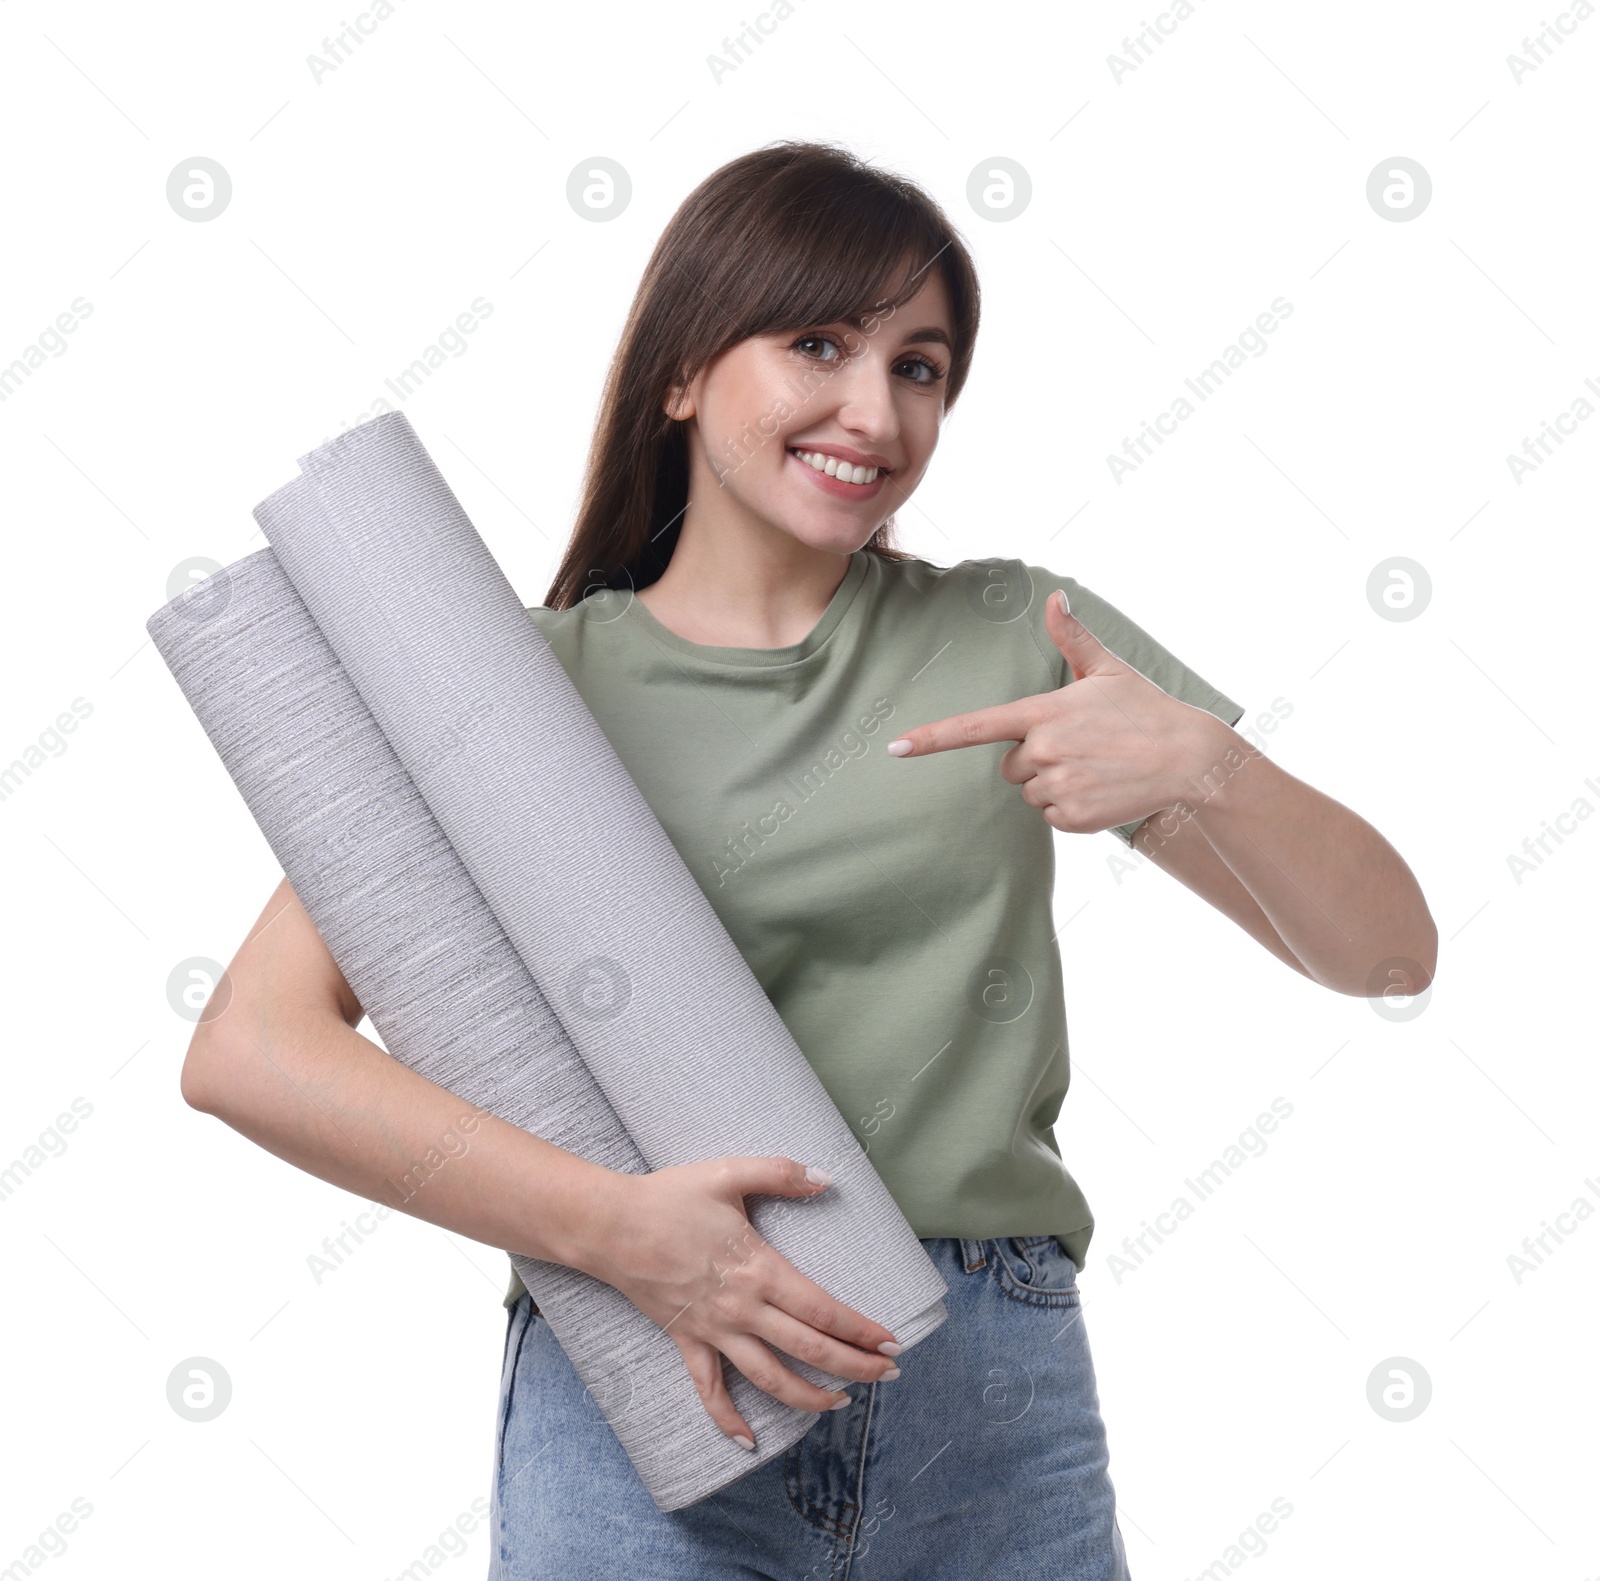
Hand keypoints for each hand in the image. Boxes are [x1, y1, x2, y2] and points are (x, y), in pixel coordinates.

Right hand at [573, 1157, 902, 1448]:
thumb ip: (780, 1172)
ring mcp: (714, 1331)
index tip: (892, 1343)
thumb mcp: (728, 1173)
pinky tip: (748, 1440)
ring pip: (770, 1379)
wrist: (610, 1226)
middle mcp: (742, 1309)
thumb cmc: (670, 1197)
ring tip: (841, 1403)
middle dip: (854, 1367)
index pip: (823, 1310)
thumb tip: (825, 1178)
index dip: (861, 1330)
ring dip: (809, 1397)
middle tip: (888, 1375)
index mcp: (760, 1270)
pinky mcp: (687, 1341)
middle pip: (808, 1350)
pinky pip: (709, 1389)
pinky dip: (727, 1419)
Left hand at [885, 588, 1224, 834]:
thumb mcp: (1107, 669)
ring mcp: (1058, 787)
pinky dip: (1071, 807)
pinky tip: (1102, 789)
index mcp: (1042, 713)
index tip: (895, 748)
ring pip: (1031, 793)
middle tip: (1080, 747)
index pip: (974, 728)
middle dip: (1036, 760)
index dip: (931, 738)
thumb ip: (1072, 637)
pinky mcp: (1074, 818)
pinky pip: (1052, 817)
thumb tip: (1055, 597)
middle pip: (1010, 767)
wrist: (1189, 758)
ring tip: (1095, 767)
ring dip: (1054, 784)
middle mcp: (1044, 752)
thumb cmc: (1145, 709)